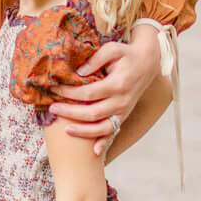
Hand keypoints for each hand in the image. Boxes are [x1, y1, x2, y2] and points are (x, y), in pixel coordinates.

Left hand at [46, 24, 159, 152]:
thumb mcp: (112, 49)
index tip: (55, 89)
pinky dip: (104, 142)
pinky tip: (94, 151)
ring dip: (84, 131)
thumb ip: (96, 59)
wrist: (148, 63)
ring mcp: (123, 110)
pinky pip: (113, 132)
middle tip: (53, 108)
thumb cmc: (126, 54)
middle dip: (70, 112)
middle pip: (93, 113)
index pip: (89, 93)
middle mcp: (121, 101)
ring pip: (103, 127)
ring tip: (66, 130)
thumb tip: (79, 72)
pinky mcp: (124, 115)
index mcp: (118, 84)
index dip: (70, 93)